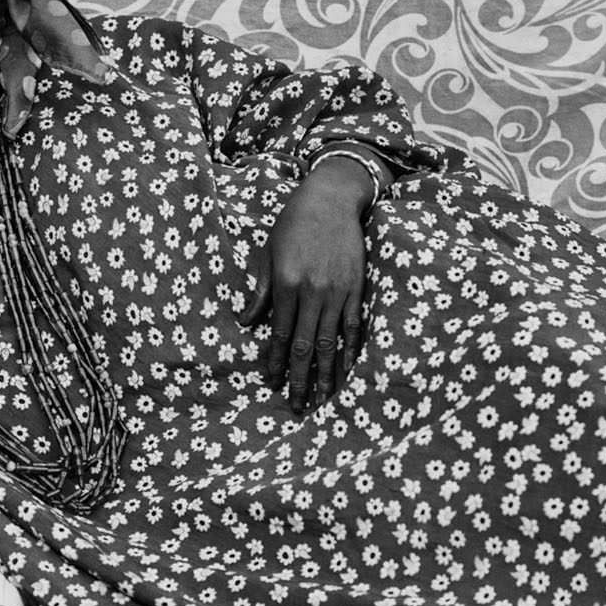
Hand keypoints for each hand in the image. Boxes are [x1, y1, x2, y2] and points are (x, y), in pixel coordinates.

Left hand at [240, 159, 373, 412]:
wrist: (330, 199)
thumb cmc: (293, 224)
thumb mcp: (268, 253)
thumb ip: (261, 291)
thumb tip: (248, 322)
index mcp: (286, 284)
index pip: (278, 334)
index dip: (274, 362)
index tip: (271, 384)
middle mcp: (312, 292)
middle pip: (304, 346)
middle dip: (299, 379)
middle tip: (297, 406)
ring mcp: (337, 292)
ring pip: (330, 342)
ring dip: (326, 373)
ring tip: (324, 398)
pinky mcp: (357, 288)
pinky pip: (353, 326)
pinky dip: (350, 349)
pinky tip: (347, 368)